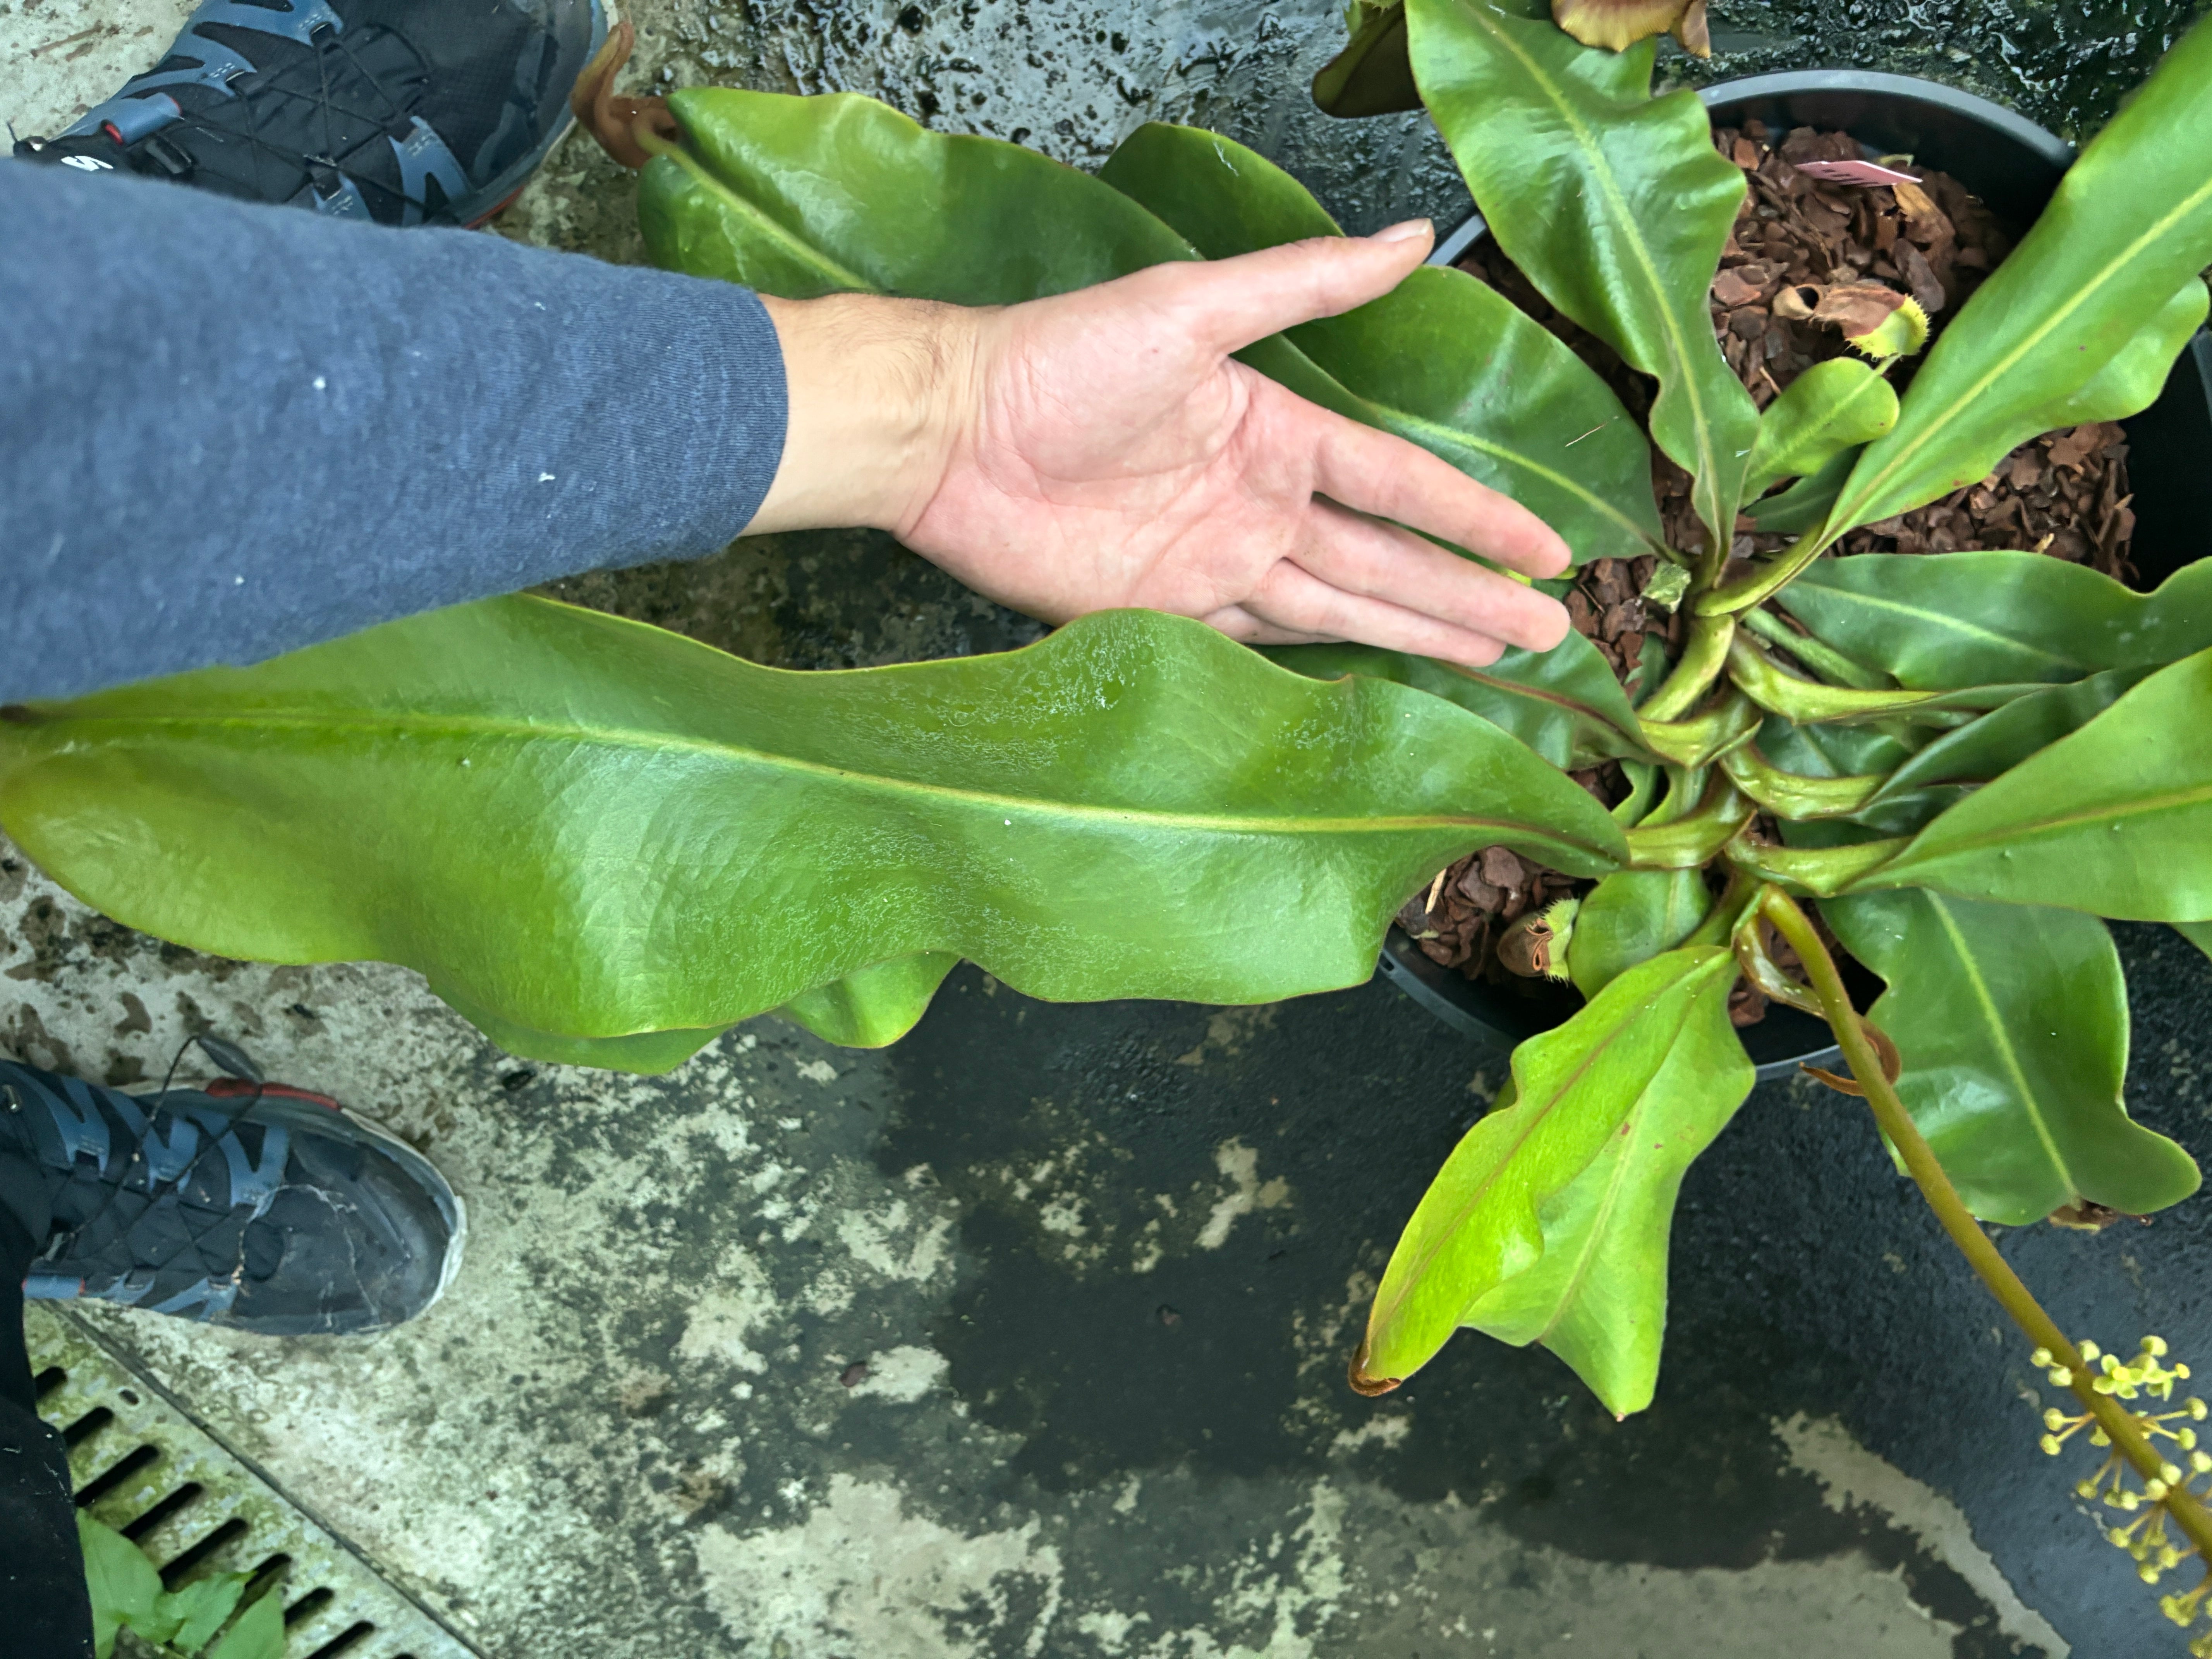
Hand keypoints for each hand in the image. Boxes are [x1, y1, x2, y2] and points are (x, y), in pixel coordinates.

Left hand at [747, 222, 1571, 664]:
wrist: (951, 434)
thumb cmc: (1061, 358)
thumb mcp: (1192, 307)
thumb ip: (1303, 284)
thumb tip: (1409, 234)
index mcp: (1277, 431)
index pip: (1400, 485)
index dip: (1474, 519)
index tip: (1547, 550)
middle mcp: (1259, 504)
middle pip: (1387, 559)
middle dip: (1467, 593)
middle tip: (1550, 627)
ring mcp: (1216, 564)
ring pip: (1342, 607)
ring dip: (1420, 632)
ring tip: (1499, 656)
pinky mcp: (1166, 615)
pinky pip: (1261, 644)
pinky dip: (1321, 665)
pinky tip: (1377, 682)